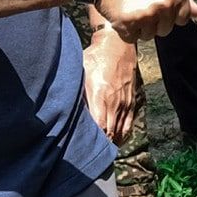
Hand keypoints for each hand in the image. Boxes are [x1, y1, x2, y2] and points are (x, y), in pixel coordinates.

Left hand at [82, 21, 138, 141]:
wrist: (118, 45)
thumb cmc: (95, 57)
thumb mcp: (80, 72)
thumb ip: (76, 92)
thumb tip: (64, 109)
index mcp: (100, 96)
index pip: (100, 127)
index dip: (94, 140)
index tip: (84, 146)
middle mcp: (115, 103)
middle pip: (110, 133)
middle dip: (101, 144)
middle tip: (89, 151)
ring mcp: (125, 103)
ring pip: (120, 132)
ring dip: (111, 141)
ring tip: (101, 148)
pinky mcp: (131, 102)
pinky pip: (128, 124)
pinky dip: (122, 135)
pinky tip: (115, 140)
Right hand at [101, 0, 193, 39]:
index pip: (182, 19)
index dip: (168, 15)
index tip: (156, 6)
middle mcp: (164, 4)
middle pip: (165, 30)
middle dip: (153, 22)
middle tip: (139, 5)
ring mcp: (147, 15)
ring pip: (148, 35)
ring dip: (138, 27)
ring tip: (129, 8)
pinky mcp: (128, 23)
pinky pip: (131, 38)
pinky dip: (125, 31)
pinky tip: (120, 14)